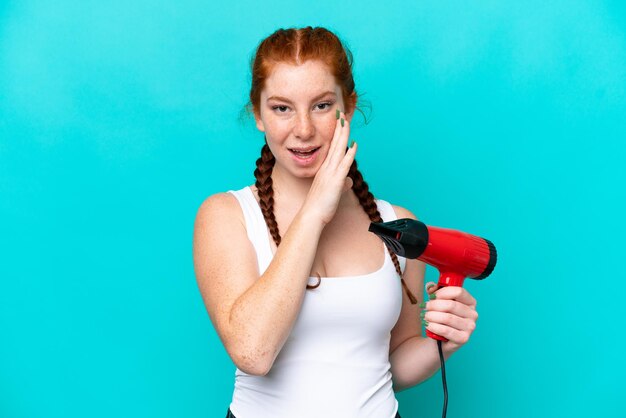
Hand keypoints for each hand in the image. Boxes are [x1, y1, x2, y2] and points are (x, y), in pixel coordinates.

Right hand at [301, 109, 356, 225]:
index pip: (333, 147)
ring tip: (346, 121)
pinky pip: (343, 165)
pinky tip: (354, 145)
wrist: (311, 215)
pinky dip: (349, 154)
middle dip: (339, 128)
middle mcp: (327, 168)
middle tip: (341, 113)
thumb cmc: (320, 206)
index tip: (340, 121)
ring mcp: (330, 173)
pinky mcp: (335, 181)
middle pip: (335, 143)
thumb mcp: (332, 192)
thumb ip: (341, 184)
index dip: (337, 133)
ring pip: (338, 150)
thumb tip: (349, 181)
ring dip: (343, 135)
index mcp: (325, 169)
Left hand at [422, 281, 478, 351]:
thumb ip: (435, 291)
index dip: (442, 292)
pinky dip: (434, 326)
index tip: (432, 296)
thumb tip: (430, 287)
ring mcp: (470, 327)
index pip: (458, 291)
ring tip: (425, 316)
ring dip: (432, 316)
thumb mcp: (439, 302)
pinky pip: (446, 330)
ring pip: (447, 318)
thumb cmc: (441, 317)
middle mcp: (473, 314)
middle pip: (451, 305)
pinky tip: (429, 325)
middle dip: (434, 305)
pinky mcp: (463, 338)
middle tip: (425, 307)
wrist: (440, 340)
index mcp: (470, 302)